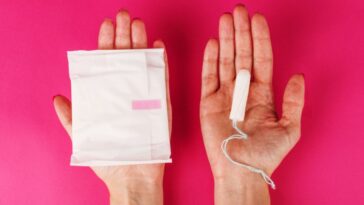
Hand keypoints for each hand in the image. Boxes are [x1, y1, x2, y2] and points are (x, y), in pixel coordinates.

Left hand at [53, 10, 170, 204]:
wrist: (132, 176)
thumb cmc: (109, 157)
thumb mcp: (84, 135)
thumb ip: (71, 116)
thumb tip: (57, 98)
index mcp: (108, 95)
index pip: (107, 63)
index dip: (106, 43)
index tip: (106, 25)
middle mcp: (127, 92)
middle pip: (126, 57)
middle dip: (125, 35)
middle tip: (124, 15)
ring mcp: (145, 96)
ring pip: (144, 63)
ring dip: (142, 43)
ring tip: (138, 24)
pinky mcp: (160, 104)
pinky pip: (161, 79)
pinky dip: (160, 63)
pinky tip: (158, 46)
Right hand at [200, 5, 304, 203]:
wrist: (241, 171)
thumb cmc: (265, 154)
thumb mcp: (289, 129)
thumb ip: (294, 101)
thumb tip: (297, 76)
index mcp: (263, 94)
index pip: (261, 59)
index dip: (260, 39)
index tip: (258, 19)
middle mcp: (243, 90)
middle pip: (242, 55)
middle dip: (241, 32)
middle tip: (239, 10)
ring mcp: (224, 95)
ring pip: (225, 61)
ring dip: (226, 40)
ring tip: (226, 19)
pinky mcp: (208, 102)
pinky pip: (208, 77)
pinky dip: (210, 60)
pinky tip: (214, 43)